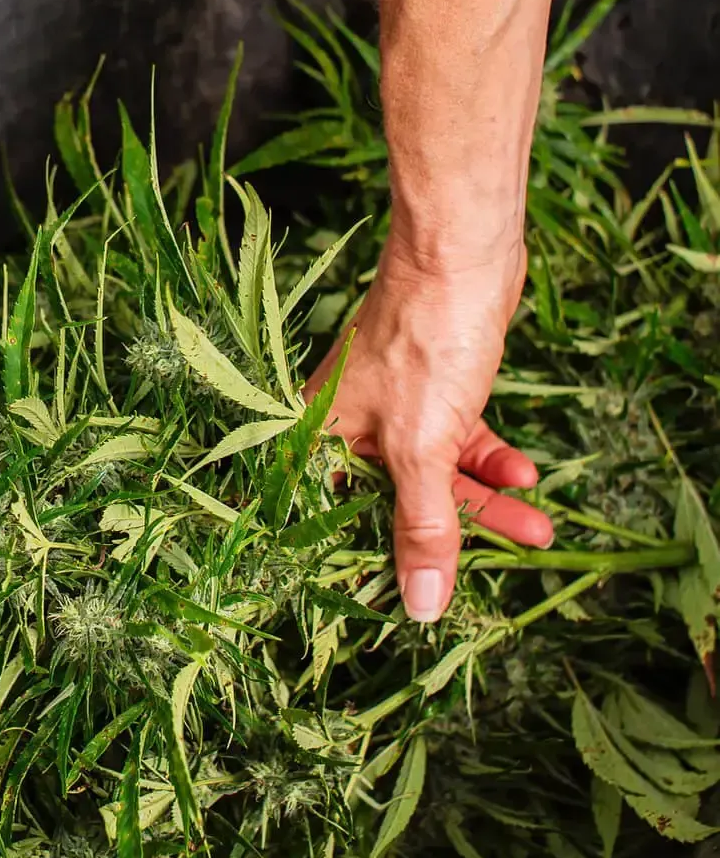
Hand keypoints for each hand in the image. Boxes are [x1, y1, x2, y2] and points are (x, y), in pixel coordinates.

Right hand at [306, 233, 554, 623]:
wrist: (461, 252)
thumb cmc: (422, 340)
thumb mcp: (423, 446)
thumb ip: (423, 527)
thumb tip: (421, 605)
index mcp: (319, 441)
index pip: (340, 523)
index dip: (382, 564)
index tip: (425, 602)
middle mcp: (348, 429)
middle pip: (396, 504)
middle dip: (460, 532)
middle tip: (515, 554)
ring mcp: (391, 410)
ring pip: (437, 476)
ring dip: (488, 501)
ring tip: (538, 525)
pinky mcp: (432, 391)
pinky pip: (458, 445)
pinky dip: (491, 462)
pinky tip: (525, 474)